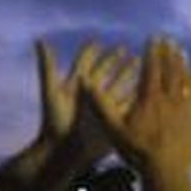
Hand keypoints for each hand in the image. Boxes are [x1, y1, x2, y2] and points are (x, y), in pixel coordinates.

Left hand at [36, 40, 137, 162]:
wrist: (66, 149)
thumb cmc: (55, 121)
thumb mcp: (51, 91)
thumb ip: (47, 66)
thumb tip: (40, 40)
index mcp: (76, 84)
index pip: (85, 62)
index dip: (91, 52)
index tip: (98, 42)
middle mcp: (90, 93)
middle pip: (104, 72)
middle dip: (114, 61)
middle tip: (125, 49)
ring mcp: (103, 105)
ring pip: (118, 86)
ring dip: (129, 76)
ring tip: (141, 66)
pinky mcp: (112, 118)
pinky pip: (128, 105)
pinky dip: (138, 97)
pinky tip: (149, 91)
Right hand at [83, 36, 190, 178]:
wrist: (167, 172)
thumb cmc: (136, 152)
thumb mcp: (112, 129)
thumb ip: (100, 104)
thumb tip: (84, 82)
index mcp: (149, 99)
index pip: (151, 68)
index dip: (152, 51)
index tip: (153, 38)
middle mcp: (169, 100)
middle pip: (170, 70)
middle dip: (168, 53)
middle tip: (168, 39)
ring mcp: (185, 110)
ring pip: (185, 81)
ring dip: (182, 64)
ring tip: (181, 51)